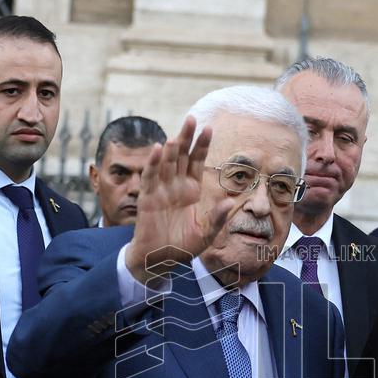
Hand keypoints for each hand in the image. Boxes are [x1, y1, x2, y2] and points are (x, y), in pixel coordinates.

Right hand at [126, 116, 227, 283]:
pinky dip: (152, 164)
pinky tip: (157, 150)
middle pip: (181, 156)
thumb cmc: (183, 246)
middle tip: (192, 118)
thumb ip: (217, 218)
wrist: (161, 259)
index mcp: (191, 190)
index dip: (202, 145)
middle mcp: (176, 186)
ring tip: (176, 136)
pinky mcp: (147, 199)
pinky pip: (149, 178)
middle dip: (186, 138)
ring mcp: (160, 190)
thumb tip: (230, 202)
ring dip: (170, 150)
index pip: (197, 161)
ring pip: (166, 164)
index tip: (209, 127)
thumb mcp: (206, 233)